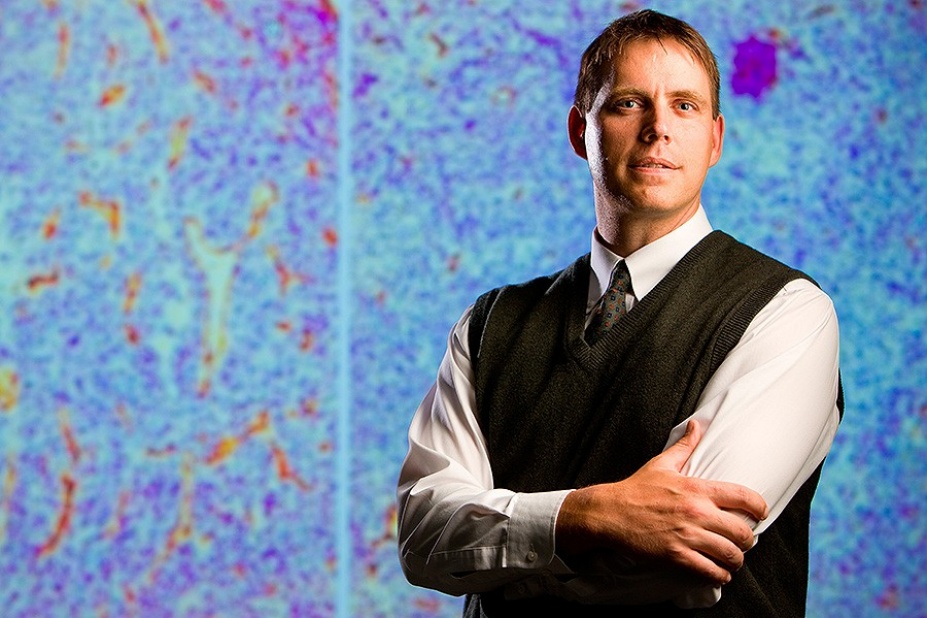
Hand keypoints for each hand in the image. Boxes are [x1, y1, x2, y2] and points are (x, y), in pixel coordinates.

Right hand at [555, 420, 768, 585]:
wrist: (610, 512)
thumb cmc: (636, 488)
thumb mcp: (662, 463)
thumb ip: (685, 446)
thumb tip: (696, 425)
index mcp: (697, 489)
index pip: (744, 497)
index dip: (760, 508)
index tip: (760, 514)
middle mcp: (697, 512)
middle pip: (743, 532)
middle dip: (748, 541)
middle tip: (743, 542)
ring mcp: (687, 535)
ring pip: (730, 554)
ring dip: (736, 561)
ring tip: (732, 561)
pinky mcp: (676, 555)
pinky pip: (710, 571)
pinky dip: (719, 576)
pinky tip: (719, 573)